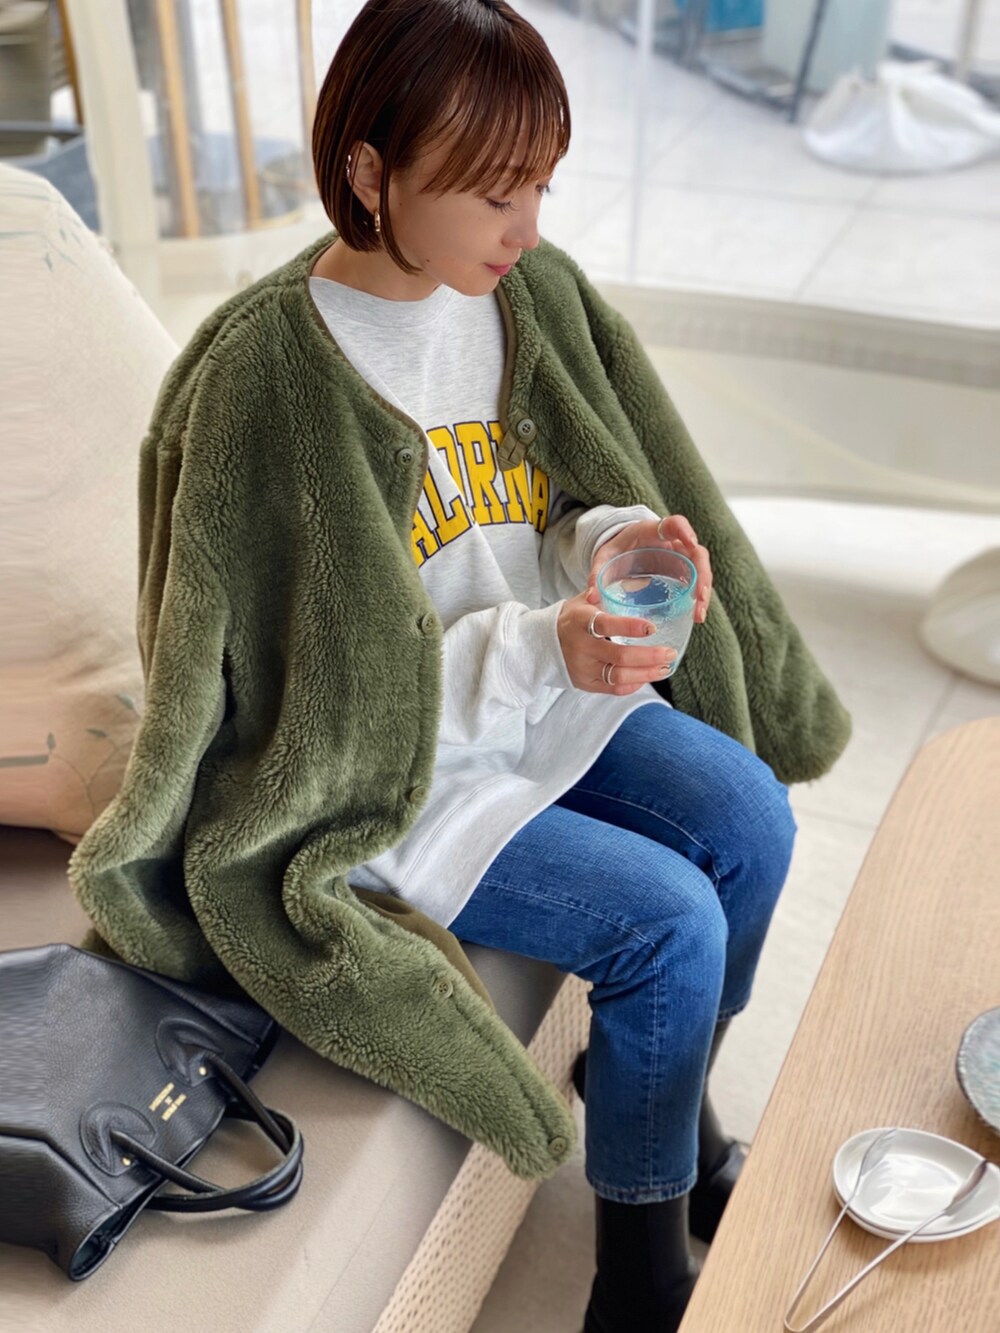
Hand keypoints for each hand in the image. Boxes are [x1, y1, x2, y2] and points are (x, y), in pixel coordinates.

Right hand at [556, 589, 676, 695]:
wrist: (542, 645)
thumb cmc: (570, 620)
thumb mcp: (581, 602)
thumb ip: (603, 593)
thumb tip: (630, 582)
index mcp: (581, 622)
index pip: (607, 625)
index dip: (630, 627)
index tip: (652, 628)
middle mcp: (582, 648)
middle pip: (619, 656)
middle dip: (649, 656)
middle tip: (669, 653)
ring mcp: (584, 669)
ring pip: (619, 676)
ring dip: (645, 674)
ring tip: (664, 668)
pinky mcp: (586, 684)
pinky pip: (613, 689)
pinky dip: (633, 684)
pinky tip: (646, 676)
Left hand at [585, 514, 712, 624]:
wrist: (623, 551)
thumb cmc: (616, 549)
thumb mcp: (605, 557)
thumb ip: (597, 572)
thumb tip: (591, 596)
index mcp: (653, 531)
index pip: (675, 523)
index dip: (684, 530)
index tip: (691, 542)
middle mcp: (674, 542)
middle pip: (697, 553)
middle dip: (702, 574)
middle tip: (700, 597)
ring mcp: (681, 557)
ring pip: (701, 570)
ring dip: (704, 591)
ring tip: (699, 614)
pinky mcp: (683, 572)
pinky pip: (696, 582)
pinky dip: (698, 599)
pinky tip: (695, 616)